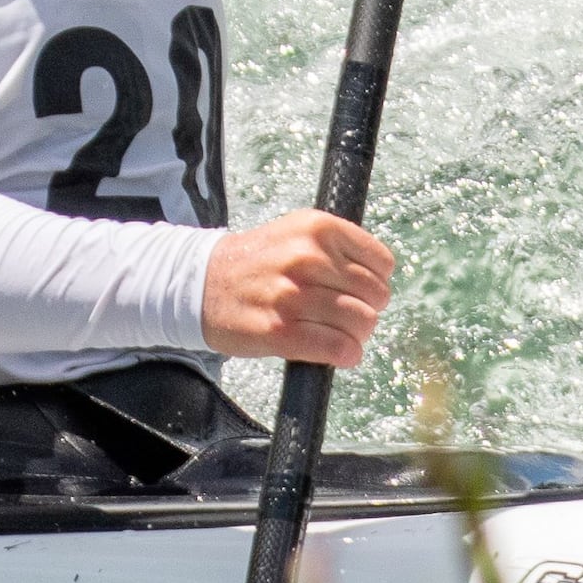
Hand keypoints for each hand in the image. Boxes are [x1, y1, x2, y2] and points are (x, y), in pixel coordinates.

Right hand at [200, 209, 394, 368]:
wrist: (201, 283)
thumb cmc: (256, 262)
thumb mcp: (297, 232)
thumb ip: (337, 248)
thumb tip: (380, 282)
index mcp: (317, 227)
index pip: (382, 263)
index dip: (377, 282)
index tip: (360, 291)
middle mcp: (307, 257)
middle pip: (375, 295)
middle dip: (368, 310)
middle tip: (346, 316)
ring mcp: (293, 295)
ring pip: (361, 322)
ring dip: (357, 335)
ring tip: (339, 333)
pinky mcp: (281, 331)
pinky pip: (339, 348)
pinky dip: (346, 354)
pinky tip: (338, 352)